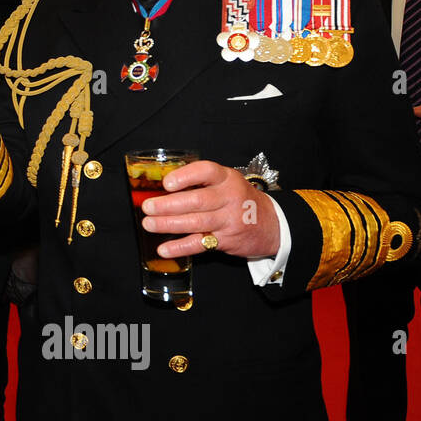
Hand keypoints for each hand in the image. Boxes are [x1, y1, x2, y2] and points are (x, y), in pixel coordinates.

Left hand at [140, 160, 279, 259]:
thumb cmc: (239, 199)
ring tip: (149, 224)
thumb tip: (160, 187)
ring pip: (196, 222)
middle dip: (169, 205)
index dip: (185, 176)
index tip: (167, 183)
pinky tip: (163, 248)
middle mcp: (230, 198)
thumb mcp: (226, 183)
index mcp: (227, 178)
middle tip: (148, 207)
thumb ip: (200, 183)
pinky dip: (180, 247)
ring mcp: (229, 220)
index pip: (206, 172)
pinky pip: (200, 244)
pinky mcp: (226, 240)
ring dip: (169, 224)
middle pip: (197, 200)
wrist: (272, 224)